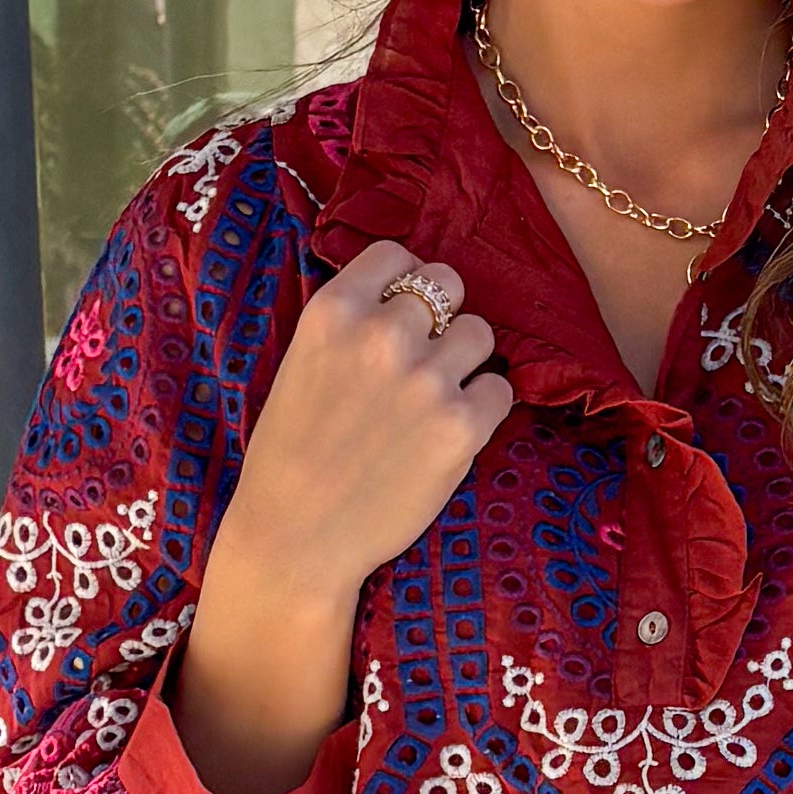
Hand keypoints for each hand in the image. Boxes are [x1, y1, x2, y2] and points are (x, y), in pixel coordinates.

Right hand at [174, 236, 512, 793]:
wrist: (296, 538)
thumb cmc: (291, 457)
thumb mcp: (302, 363)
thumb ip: (350, 324)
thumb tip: (404, 297)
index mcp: (334, 310)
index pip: (398, 255)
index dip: (406, 283)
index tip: (402, 312)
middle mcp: (383, 333)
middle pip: (450, 285)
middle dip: (443, 318)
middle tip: (424, 358)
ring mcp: (427, 378)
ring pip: (482, 334)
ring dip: (467, 361)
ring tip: (437, 398)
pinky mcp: (462, 426)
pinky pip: (502, 390)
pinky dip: (484, 409)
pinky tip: (451, 432)